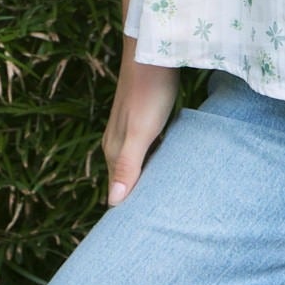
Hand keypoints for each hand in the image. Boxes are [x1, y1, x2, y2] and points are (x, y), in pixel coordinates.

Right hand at [101, 38, 179, 207]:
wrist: (153, 51)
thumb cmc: (150, 92)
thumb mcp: (141, 132)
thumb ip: (127, 166)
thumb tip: (112, 204)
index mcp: (114, 151)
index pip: (116, 191)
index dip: (127, 210)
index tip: (141, 233)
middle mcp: (117, 143)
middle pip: (126, 180)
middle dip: (139, 197)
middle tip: (160, 222)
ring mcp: (130, 130)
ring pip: (139, 164)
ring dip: (150, 178)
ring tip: (167, 200)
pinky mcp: (145, 118)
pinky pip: (150, 149)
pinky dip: (158, 160)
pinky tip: (172, 165)